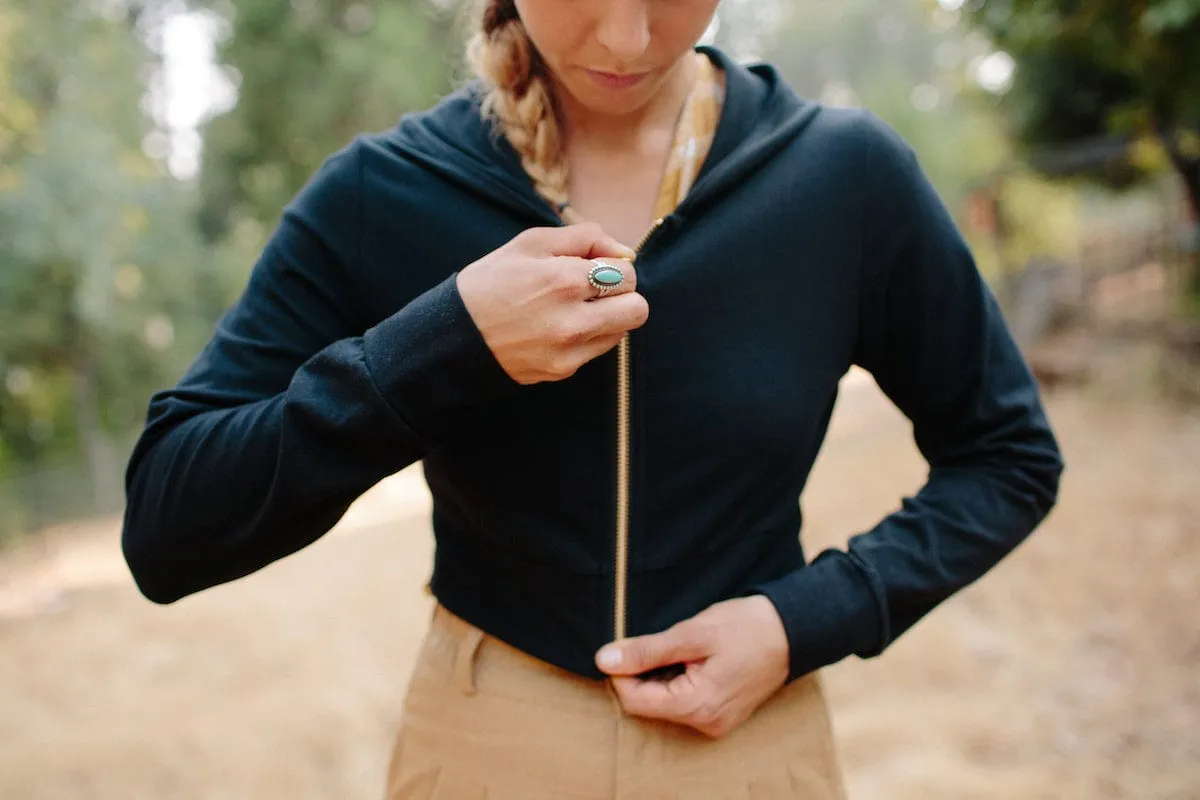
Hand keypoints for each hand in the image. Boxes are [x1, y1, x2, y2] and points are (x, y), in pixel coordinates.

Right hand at [456, 223, 648, 384]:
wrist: (454, 335)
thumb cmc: (491, 282)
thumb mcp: (530, 243)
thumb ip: (584, 238)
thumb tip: (624, 251)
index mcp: (564, 279)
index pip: (627, 273)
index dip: (614, 266)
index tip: (593, 267)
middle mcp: (573, 319)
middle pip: (637, 307)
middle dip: (622, 294)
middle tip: (595, 289)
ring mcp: (570, 350)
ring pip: (623, 331)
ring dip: (608, 317)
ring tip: (574, 308)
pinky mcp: (564, 370)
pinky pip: (599, 349)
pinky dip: (589, 336)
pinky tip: (560, 326)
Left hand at [594, 595, 789, 738]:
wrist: (794, 631)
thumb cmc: (746, 627)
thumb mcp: (692, 632)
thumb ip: (646, 650)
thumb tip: (604, 660)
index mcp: (696, 706)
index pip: (634, 700)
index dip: (621, 672)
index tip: (627, 645)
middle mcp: (705, 723)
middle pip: (648, 704)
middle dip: (643, 673)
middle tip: (660, 641)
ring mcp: (716, 722)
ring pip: (665, 702)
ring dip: (661, 675)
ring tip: (683, 648)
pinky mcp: (722, 714)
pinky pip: (685, 702)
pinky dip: (678, 680)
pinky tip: (693, 658)